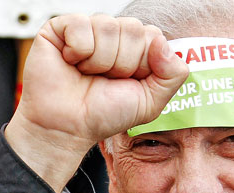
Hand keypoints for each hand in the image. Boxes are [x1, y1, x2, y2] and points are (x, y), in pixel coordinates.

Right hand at [5, 14, 187, 192]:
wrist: (65, 128)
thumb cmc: (101, 116)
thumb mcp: (150, 102)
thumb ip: (174, 74)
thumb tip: (161, 41)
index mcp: (133, 49)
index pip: (153, 36)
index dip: (141, 64)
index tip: (124, 83)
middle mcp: (111, 36)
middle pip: (133, 29)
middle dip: (121, 64)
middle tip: (102, 81)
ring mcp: (86, 30)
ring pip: (108, 27)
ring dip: (98, 61)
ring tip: (85, 75)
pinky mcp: (59, 28)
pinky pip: (81, 24)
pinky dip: (77, 50)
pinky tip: (70, 63)